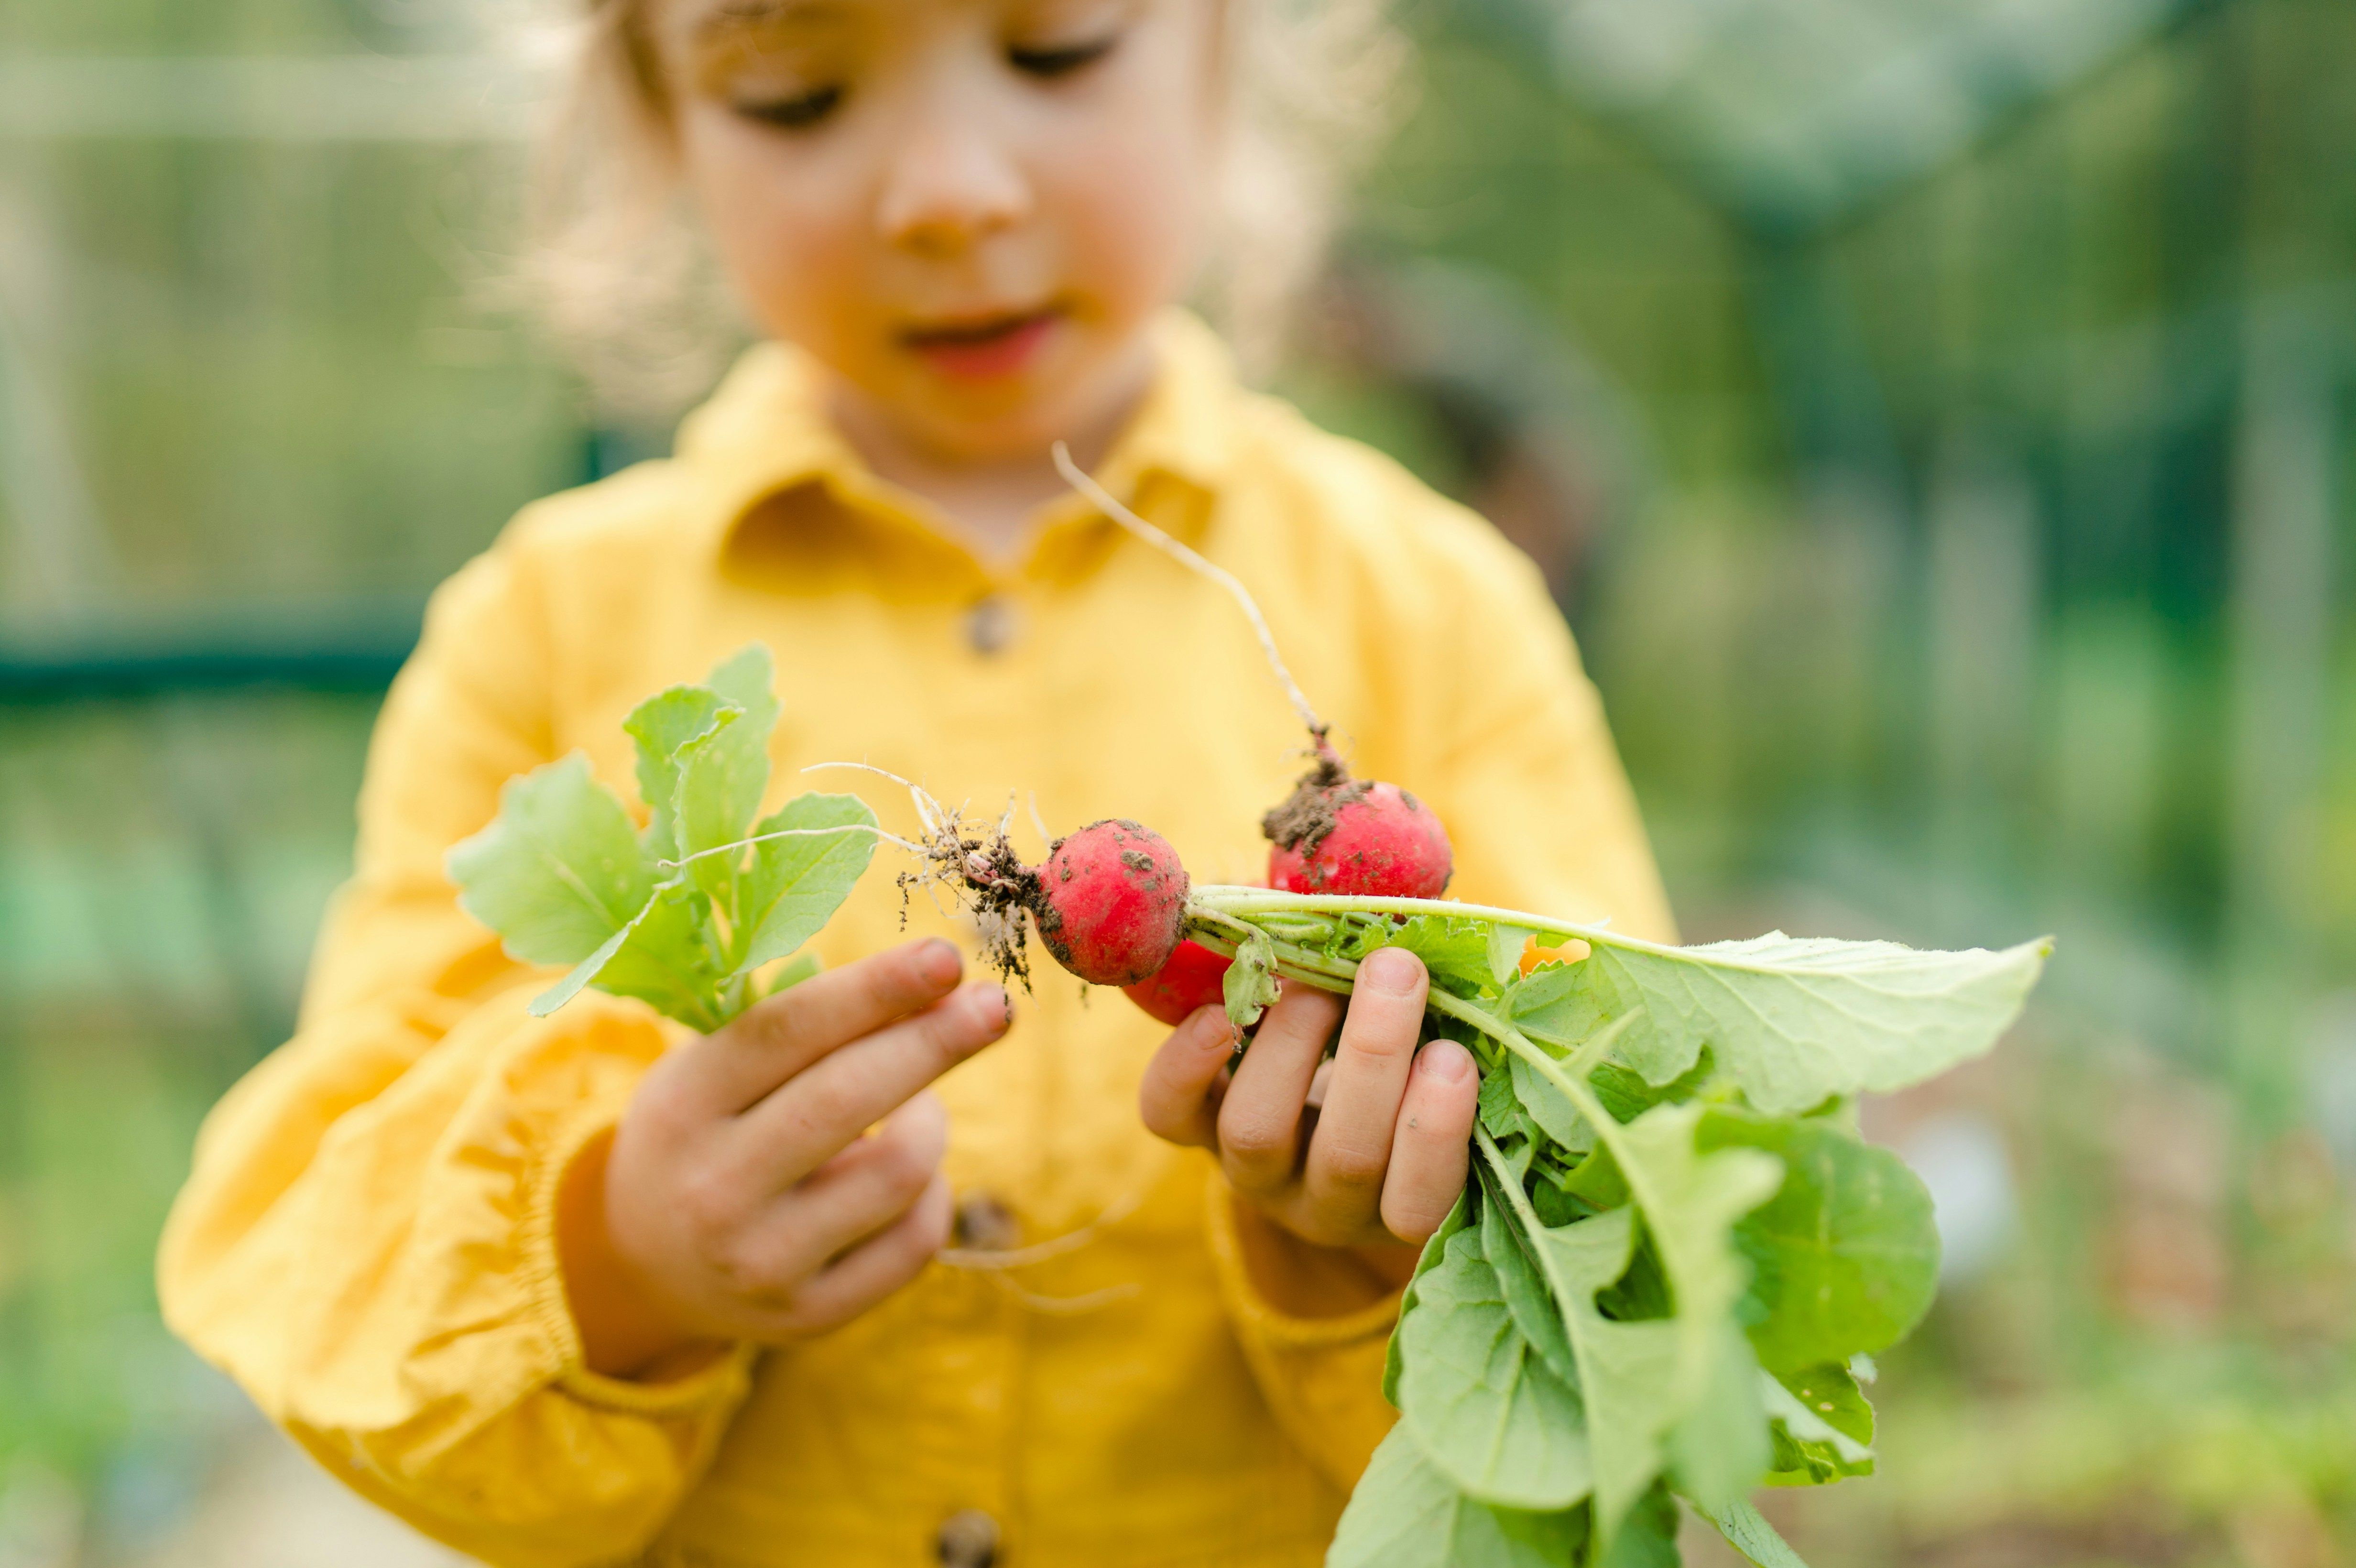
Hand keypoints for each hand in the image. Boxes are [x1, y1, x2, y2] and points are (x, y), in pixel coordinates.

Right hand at [559, 938, 1010, 1375]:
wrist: (646, 1264)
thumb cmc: (705, 1132)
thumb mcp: (709, 1069)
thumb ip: (796, 1027)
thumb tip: (931, 983)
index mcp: (682, 1106)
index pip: (789, 1032)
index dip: (875, 989)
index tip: (946, 957)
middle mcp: (714, 1190)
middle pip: (851, 1097)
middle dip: (935, 1041)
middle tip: (993, 1004)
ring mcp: (763, 1263)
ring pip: (901, 1170)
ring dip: (930, 1119)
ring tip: (917, 1103)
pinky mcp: (812, 1316)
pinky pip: (917, 1239)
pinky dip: (932, 1189)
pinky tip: (912, 1172)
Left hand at [1138, 946, 1477, 1277]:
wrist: (1314, 1057)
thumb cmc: (1397, 1056)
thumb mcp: (1429, 1051)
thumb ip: (1446, 1022)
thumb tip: (1448, 950)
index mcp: (1395, 1200)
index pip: (1418, 1205)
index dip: (1435, 1136)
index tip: (1454, 1057)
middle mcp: (1317, 1201)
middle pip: (1344, 1157)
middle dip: (1374, 1058)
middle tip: (1398, 969)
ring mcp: (1247, 1170)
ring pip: (1258, 1131)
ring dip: (1294, 1044)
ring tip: (1321, 975)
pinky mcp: (1186, 1128)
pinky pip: (1169, 1112)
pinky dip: (1190, 1062)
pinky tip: (1224, 1011)